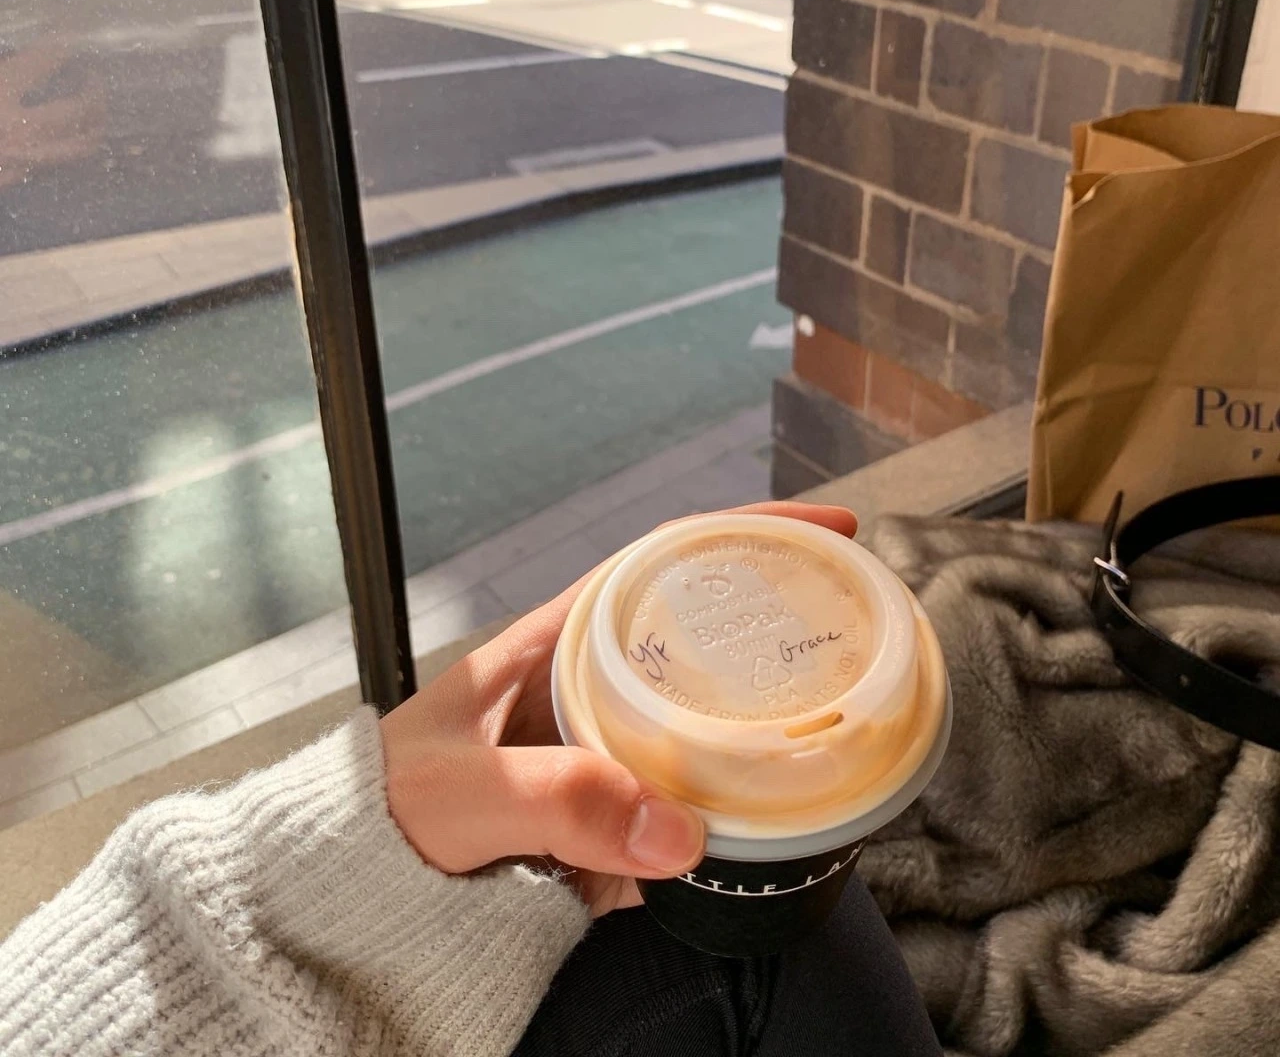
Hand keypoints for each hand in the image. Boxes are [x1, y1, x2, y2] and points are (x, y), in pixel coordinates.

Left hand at [381, 501, 857, 916]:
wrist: (361, 900)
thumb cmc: (386, 814)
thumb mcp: (460, 791)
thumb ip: (553, 798)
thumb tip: (677, 830)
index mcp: (558, 642)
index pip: (663, 561)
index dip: (745, 533)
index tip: (821, 529)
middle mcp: (595, 684)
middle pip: (707, 633)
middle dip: (783, 617)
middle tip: (862, 622)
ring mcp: (613, 750)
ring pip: (714, 717)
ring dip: (777, 713)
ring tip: (852, 709)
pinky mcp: (621, 817)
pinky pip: (701, 798)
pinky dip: (750, 803)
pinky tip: (792, 811)